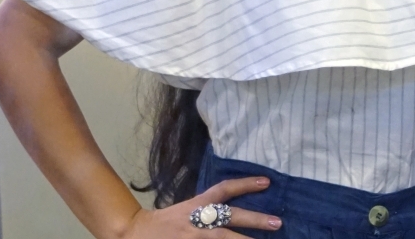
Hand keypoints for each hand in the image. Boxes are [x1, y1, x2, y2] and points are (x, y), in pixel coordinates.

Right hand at [120, 176, 281, 237]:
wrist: (136, 234)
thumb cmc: (168, 222)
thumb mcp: (189, 209)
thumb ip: (209, 208)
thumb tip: (235, 209)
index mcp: (198, 204)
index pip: (225, 190)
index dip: (246, 184)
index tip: (267, 181)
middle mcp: (198, 220)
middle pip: (231, 217)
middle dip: (255, 220)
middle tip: (277, 222)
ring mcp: (194, 237)